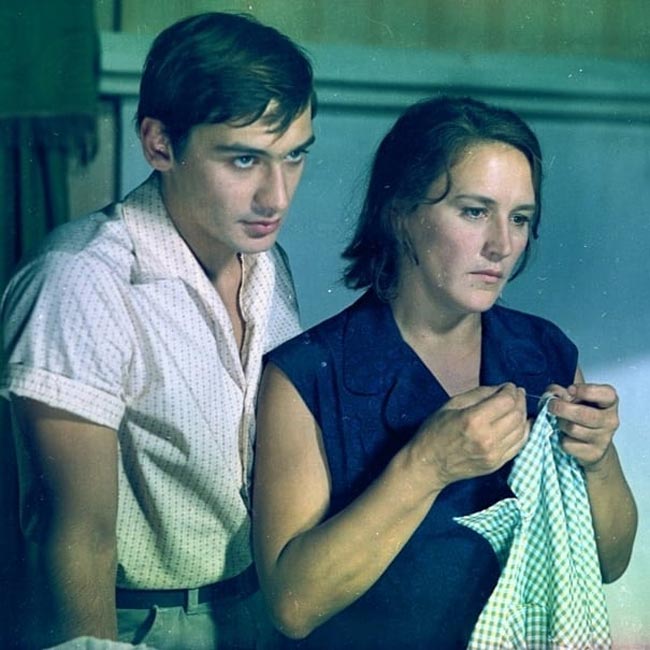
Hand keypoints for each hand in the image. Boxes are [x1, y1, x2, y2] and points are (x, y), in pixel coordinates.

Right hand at [412, 383, 528, 489]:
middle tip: (516, 394)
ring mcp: (495, 454)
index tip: (509, 386)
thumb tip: (502, 389)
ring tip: (517, 407)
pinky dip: (524, 431)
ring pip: (522, 430)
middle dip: (520, 400)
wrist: (429, 464)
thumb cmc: (435, 430)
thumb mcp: (452, 404)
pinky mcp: (497, 464)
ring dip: (523, 415)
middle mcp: (488, 438)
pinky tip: (521, 423)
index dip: (511, 390)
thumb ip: (479, 394)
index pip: (506, 401)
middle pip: (517, 415)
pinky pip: (520, 445)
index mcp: (474, 420)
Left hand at [545, 382, 618, 469]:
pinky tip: (566, 436)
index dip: (586, 391)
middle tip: (551, 405)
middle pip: (584, 414)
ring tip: (561, 422)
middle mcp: (610, 420)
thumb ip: (564, 391)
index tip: (570, 389)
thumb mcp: (577, 398)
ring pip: (573, 429)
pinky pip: (568, 444)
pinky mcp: (593, 454)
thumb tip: (553, 392)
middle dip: (562, 408)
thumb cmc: (583, 413)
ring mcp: (603, 439)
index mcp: (610, 402)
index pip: (606, 394)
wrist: (593, 444)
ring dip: (561, 424)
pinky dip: (561, 439)